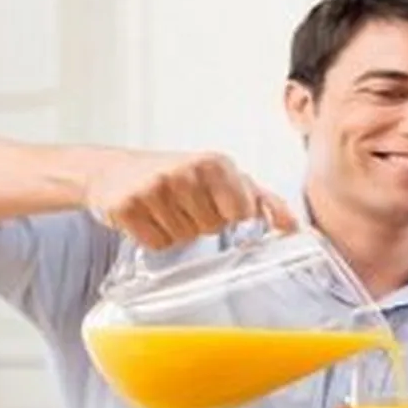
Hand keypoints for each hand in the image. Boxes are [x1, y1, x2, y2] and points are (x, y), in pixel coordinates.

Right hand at [83, 150, 296, 248]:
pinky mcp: (129, 206)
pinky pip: (156, 244)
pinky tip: (147, 217)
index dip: (228, 217)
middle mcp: (187, 171)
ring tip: (164, 209)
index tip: (213, 204)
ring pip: (183, 238)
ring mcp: (156, 187)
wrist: (114, 171)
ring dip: (175, 231)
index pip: (242, 214)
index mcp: (216, 163)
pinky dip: (152, 238)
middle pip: (211, 229)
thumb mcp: (222, 179)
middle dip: (199, 224)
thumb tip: (294, 226)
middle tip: (183, 205)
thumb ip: (263, 201)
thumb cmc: (177, 176)